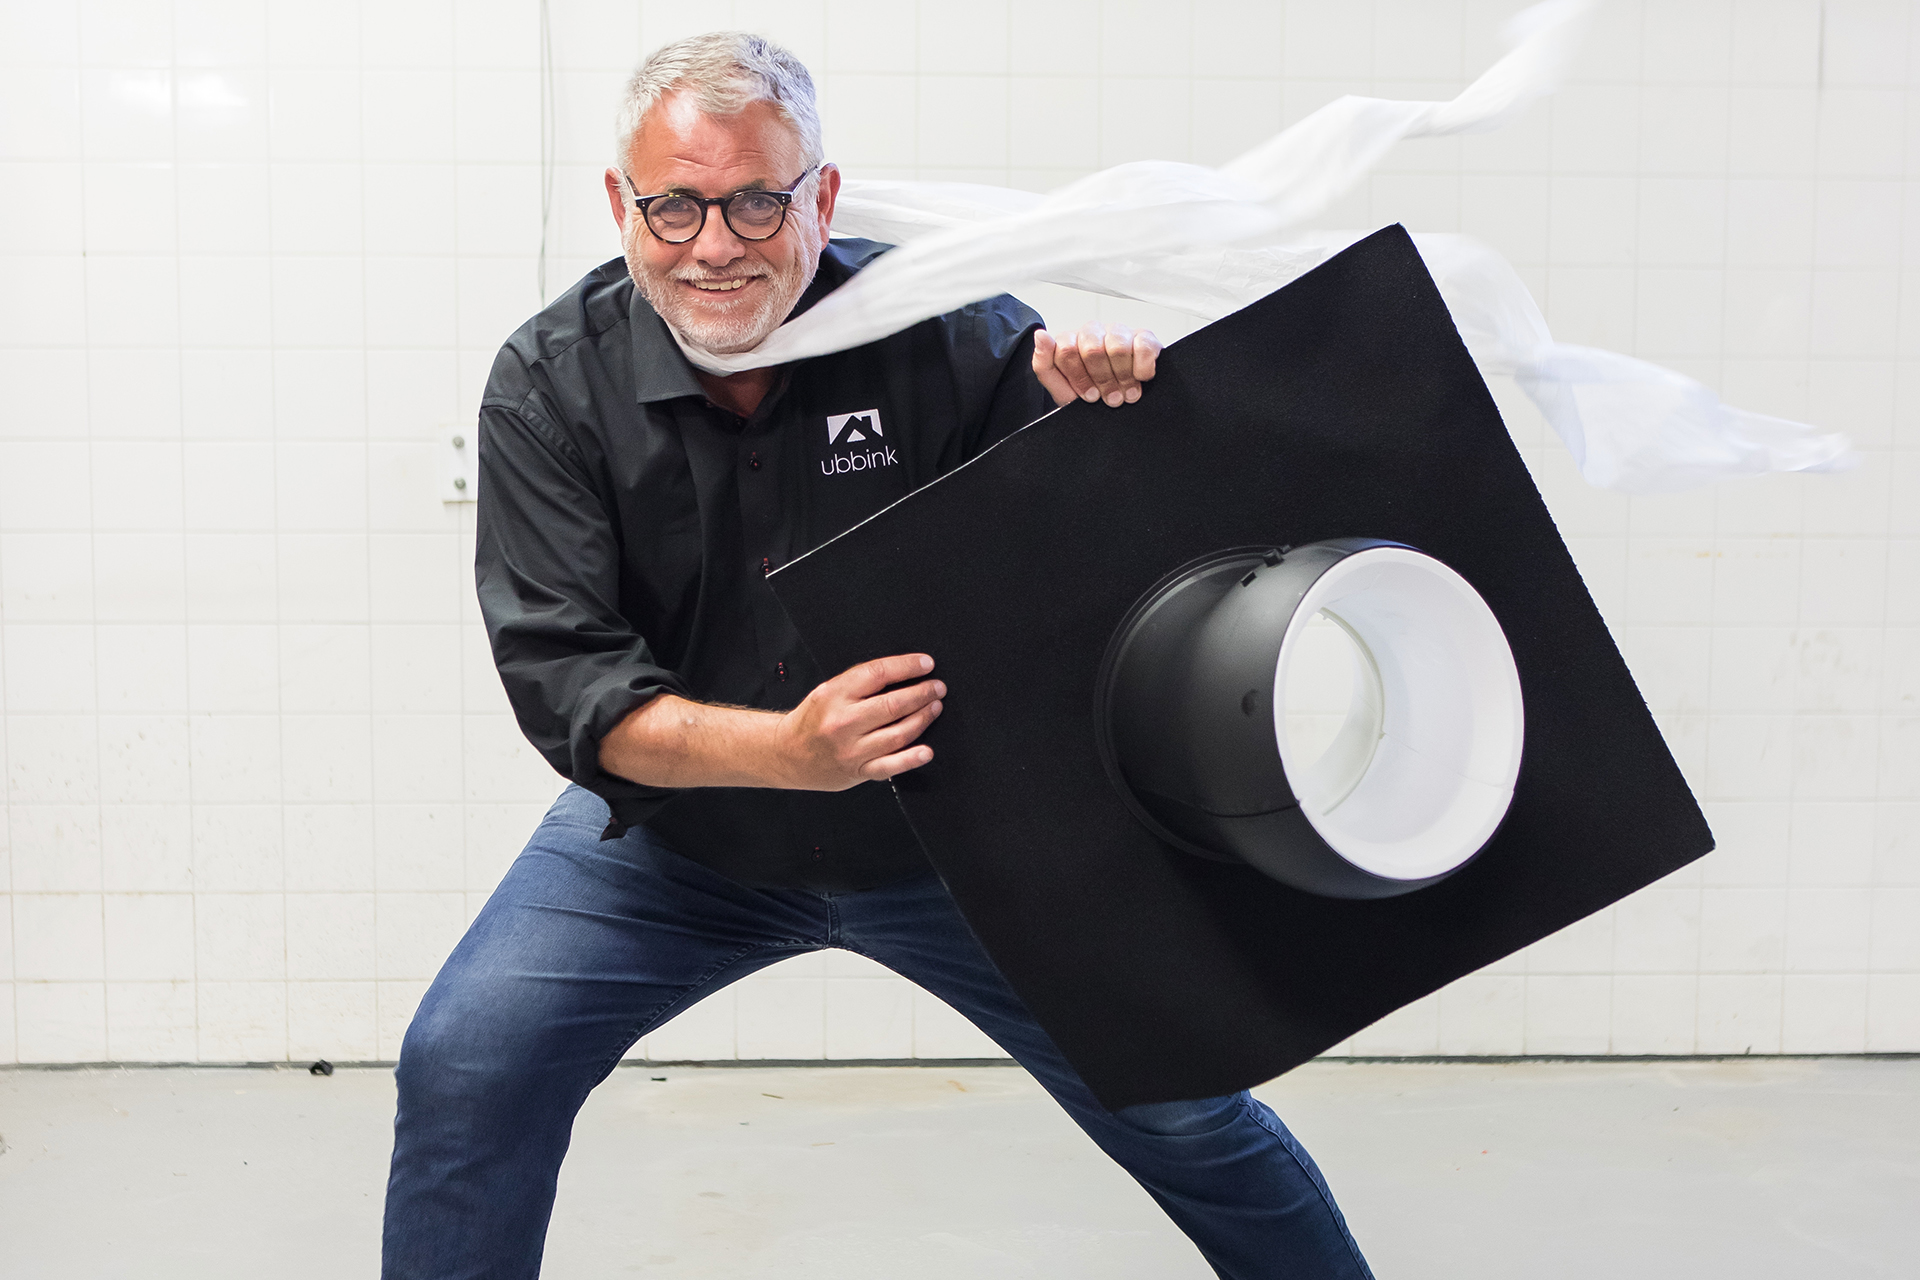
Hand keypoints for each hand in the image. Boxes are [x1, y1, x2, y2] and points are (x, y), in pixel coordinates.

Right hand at [775, 653, 944, 789]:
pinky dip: (911, 759)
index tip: (926, 664)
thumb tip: (902, 674)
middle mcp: (843, 722)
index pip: (878, 673)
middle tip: (937, 687)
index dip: (907, 666)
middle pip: (892, 704)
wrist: (786, 754)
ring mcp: (851, 749)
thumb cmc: (812, 719)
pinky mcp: (857, 770)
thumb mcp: (828, 692)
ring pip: (897, 734)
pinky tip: (927, 751)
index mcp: (835, 695)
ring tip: (935, 708)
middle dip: (922, 693)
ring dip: (922, 719)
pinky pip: (890, 765)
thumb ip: (859, 684)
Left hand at [1033, 323, 1161, 408]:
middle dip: (1102, 380)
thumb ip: (1044, 365)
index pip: (1066, 349)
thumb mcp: (1062, 390)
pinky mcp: (1145, 337)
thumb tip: (1041, 336)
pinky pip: (1143, 346)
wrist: (1121, 412)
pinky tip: (1139, 380)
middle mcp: (1094, 332)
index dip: (1078, 377)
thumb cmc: (1092, 396)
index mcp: (1071, 341)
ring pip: (1118, 347)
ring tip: (1125, 394)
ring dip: (1122, 377)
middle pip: (1092, 350)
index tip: (1087, 394)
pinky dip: (1142, 369)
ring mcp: (1119, 332)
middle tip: (1108, 397)